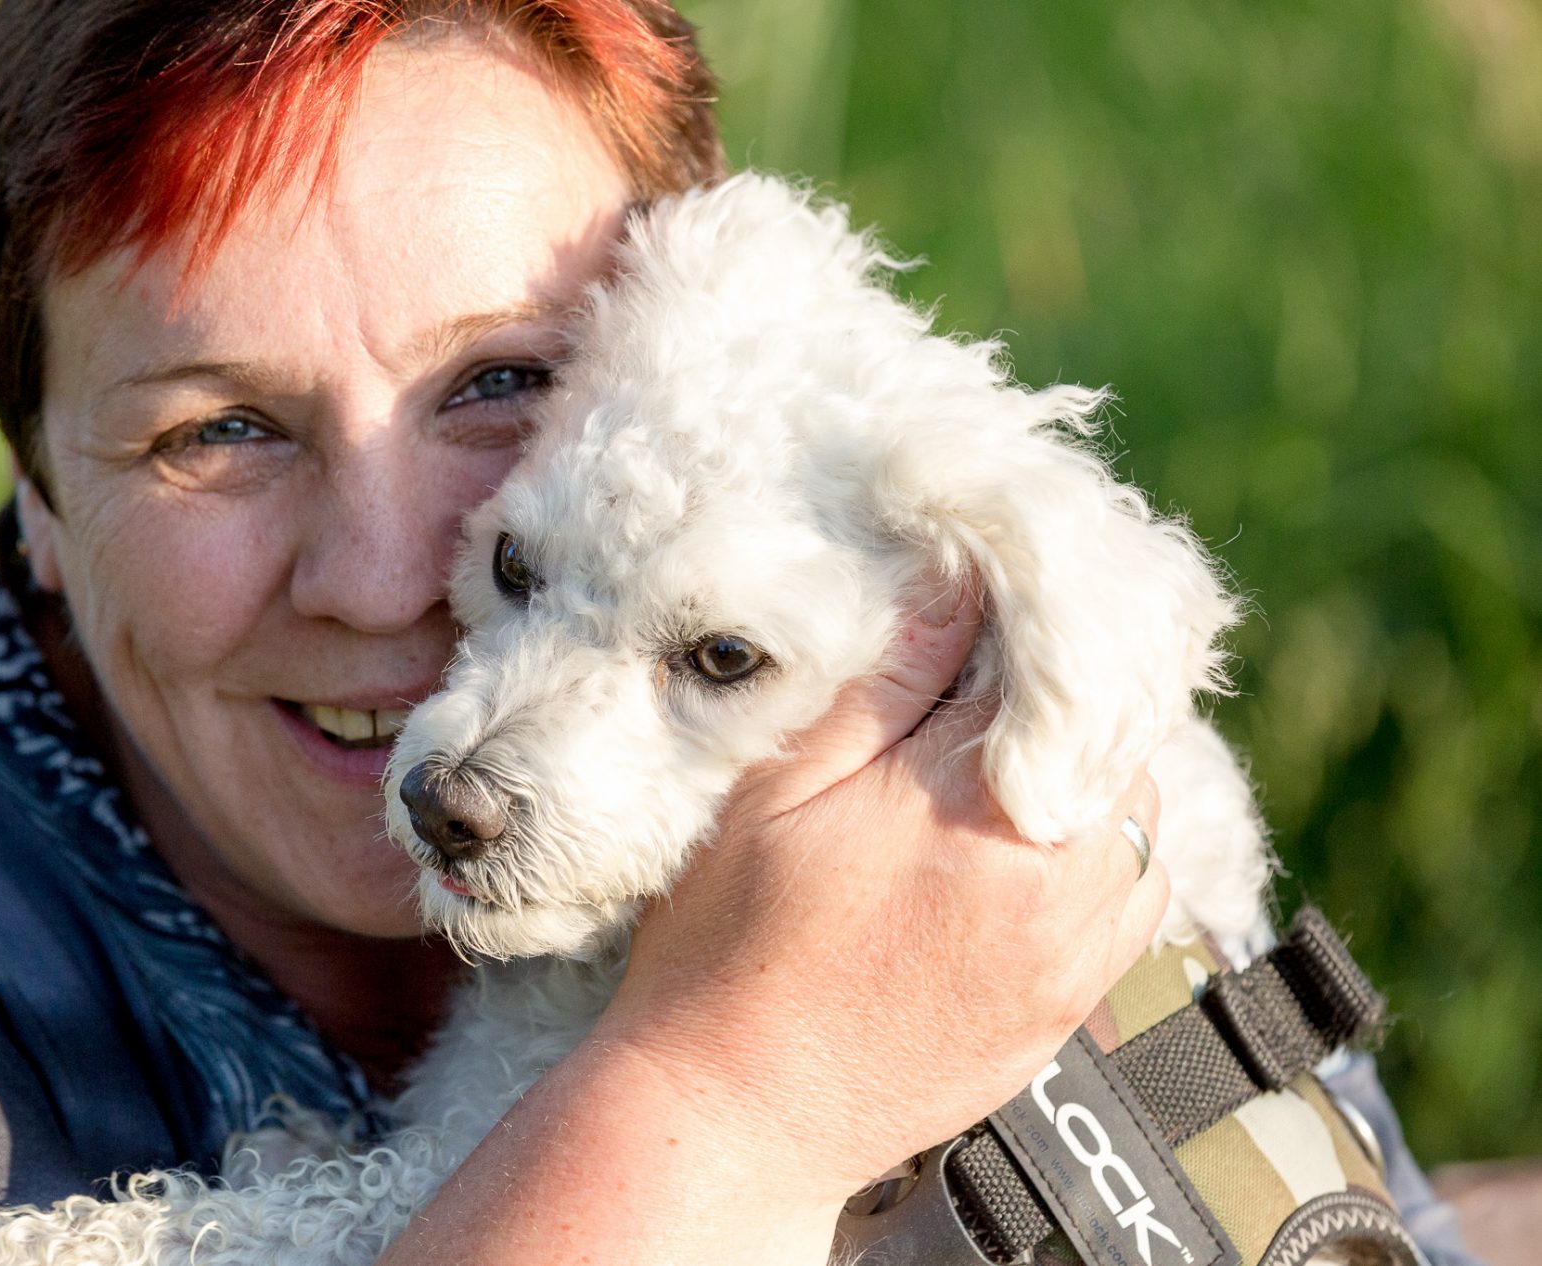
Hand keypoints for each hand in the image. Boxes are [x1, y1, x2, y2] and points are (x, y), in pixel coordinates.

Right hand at [595, 569, 1170, 1212]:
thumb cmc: (726, 952)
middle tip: (980, 676)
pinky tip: (1027, 842)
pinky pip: (1136, 899)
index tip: (976, 596)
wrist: (731, 1119)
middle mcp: (1053, 885)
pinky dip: (1103, 849)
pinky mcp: (1068, 1009)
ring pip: (1140, 814)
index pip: (1048, 666)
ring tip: (1002, 759)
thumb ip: (881, 688)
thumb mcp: (775, 790)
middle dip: (1060, 692)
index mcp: (974, 811)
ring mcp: (1072, 957)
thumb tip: (956, 589)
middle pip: (1116, 736)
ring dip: (1089, 769)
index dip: (1015, 618)